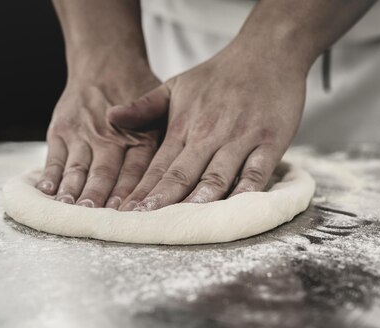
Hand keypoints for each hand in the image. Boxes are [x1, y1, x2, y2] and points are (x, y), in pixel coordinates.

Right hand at [36, 65, 161, 208]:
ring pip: (77, 169)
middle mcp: (110, 136)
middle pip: (103, 173)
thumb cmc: (139, 95)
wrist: (105, 61)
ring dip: (73, 191)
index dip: (129, 193)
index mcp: (139, 135)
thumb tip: (182, 178)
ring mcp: (83, 133)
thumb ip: (168, 142)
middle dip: (97, 197)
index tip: (125, 214)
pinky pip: (55, 158)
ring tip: (68, 210)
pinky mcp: (61, 131)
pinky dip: (50, 176)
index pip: (135, 171)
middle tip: (92, 217)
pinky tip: (48, 191)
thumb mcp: (163, 110)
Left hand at [107, 39, 307, 210]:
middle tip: (144, 226)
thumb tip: (109, 117)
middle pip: (181, 175)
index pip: (158, 166)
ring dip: (197, 202)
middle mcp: (208, 135)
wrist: (267, 51)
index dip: (141, 191)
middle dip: (161, 203)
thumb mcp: (175, 85)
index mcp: (183, 126)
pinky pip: (257, 173)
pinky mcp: (270, 142)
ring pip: (216, 177)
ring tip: (181, 225)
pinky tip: (233, 212)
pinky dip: (245, 193)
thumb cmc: (218, 74)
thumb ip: (144, 106)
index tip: (125, 213)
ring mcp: (240, 139)